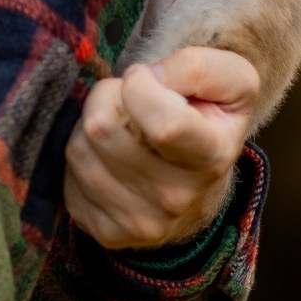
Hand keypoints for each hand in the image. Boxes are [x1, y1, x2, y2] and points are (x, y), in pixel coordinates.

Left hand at [66, 45, 258, 249]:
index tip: (144, 78)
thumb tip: (147, 77)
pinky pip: (68, 179)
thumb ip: (198, 67)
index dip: (140, 86)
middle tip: (124, 99)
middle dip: (105, 97)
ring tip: (117, 127)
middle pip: (102, 128)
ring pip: (79, 150)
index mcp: (211, 158)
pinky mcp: (107, 232)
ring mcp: (140, 221)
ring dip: (88, 126)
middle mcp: (176, 198)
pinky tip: (107, 158)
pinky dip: (83, 157)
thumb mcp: (231, 84)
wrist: (199, 189)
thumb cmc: (208, 124)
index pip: (164, 124)